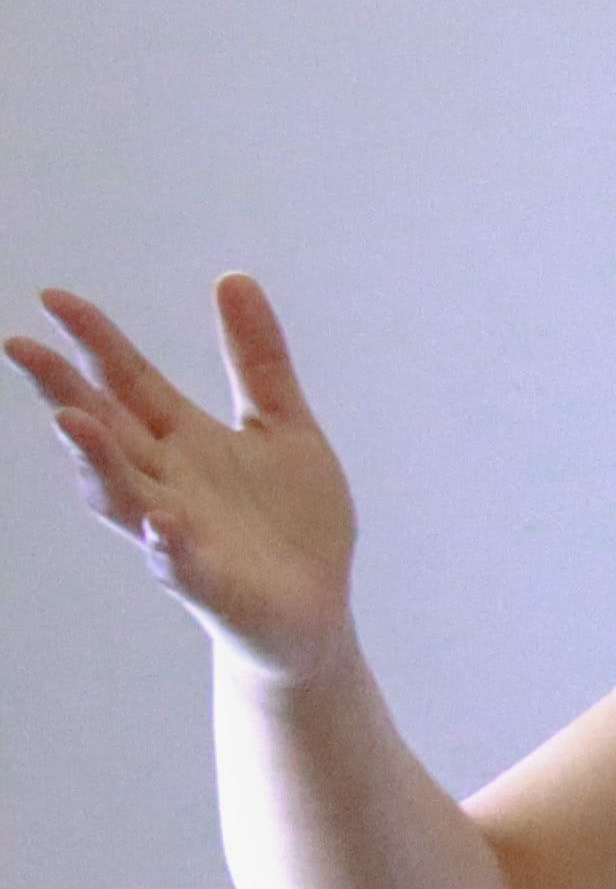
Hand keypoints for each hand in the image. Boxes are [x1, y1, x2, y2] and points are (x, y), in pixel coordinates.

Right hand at [18, 278, 360, 681]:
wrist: (314, 611)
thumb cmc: (292, 521)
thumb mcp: (284, 425)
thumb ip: (258, 359)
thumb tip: (232, 276)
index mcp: (182, 440)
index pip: (126, 381)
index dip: (93, 340)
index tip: (53, 297)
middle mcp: (165, 481)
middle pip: (104, 429)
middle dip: (63, 391)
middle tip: (22, 348)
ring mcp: (177, 533)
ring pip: (121, 493)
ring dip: (95, 461)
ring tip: (73, 421)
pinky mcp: (206, 583)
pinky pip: (177, 563)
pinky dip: (165, 544)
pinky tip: (160, 522)